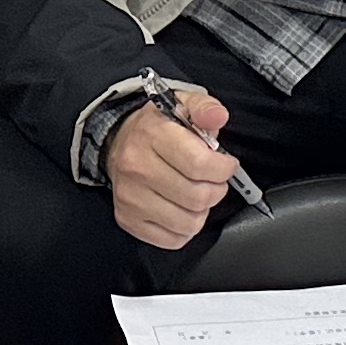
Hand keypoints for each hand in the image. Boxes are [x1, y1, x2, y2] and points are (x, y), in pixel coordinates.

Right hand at [109, 82, 238, 250]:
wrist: (118, 144)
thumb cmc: (157, 129)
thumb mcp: (183, 105)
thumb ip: (205, 108)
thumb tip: (218, 116)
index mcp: (152, 135)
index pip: (199, 164)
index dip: (223, 168)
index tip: (226, 165)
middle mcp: (136, 167)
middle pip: (197, 197)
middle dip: (216, 190)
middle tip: (213, 180)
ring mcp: (130, 197)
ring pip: (188, 222)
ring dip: (202, 211)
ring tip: (196, 194)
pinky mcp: (128, 220)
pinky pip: (173, 239)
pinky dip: (185, 228)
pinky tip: (181, 209)